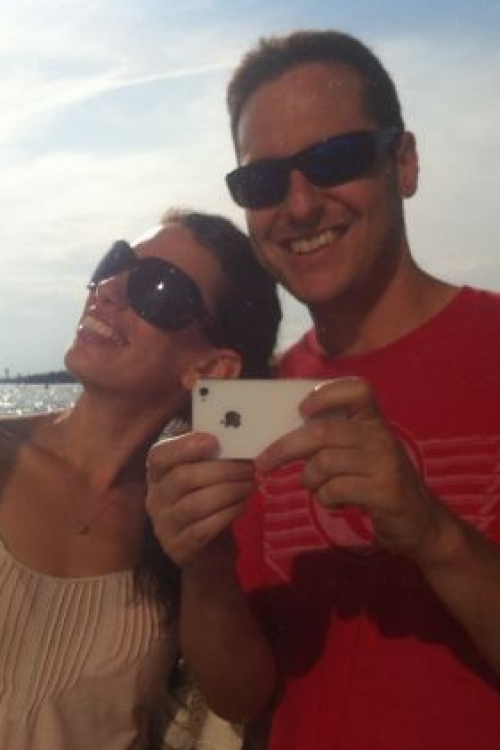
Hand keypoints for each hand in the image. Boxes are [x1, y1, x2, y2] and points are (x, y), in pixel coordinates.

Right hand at [146, 432, 255, 568]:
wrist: (208, 553)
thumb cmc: (208, 503)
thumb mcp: (203, 476)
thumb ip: (208, 455)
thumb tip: (233, 429)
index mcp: (157, 475)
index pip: (158, 456)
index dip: (184, 446)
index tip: (214, 441)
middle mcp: (154, 499)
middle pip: (182, 478)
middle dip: (222, 470)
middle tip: (250, 466)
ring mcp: (164, 526)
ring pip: (195, 504)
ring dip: (229, 491)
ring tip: (251, 484)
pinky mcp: (180, 548)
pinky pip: (205, 528)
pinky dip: (228, 513)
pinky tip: (243, 505)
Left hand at [255, 377, 446, 559]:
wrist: (419, 521)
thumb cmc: (378, 482)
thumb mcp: (361, 452)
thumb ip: (333, 438)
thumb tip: (282, 432)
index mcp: (374, 420)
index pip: (357, 388)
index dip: (326, 394)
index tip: (302, 410)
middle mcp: (381, 436)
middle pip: (322, 432)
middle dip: (285, 448)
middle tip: (264, 463)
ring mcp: (385, 463)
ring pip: (324, 463)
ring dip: (309, 480)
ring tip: (317, 488)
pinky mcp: (385, 491)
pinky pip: (335, 489)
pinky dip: (325, 498)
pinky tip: (336, 503)